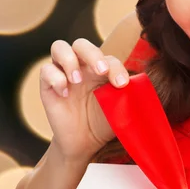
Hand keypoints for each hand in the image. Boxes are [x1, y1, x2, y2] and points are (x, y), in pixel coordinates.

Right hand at [39, 38, 130, 161]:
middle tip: (101, 71)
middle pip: (82, 44)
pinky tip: (65, 94)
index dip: (116, 68)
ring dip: (69, 60)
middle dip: (93, 54)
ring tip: (77, 80)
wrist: (85, 143)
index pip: (108, 58)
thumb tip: (143, 87)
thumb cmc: (104, 123)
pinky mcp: (48, 86)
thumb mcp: (120, 110)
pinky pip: (46, 70)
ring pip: (59, 47)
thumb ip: (129, 96)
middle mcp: (81, 66)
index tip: (121, 84)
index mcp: (101, 69)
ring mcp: (63, 73)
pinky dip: (55, 78)